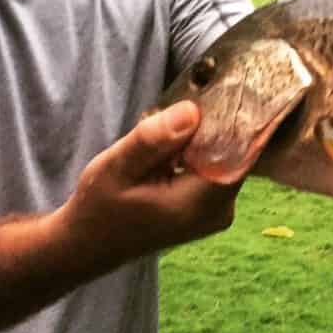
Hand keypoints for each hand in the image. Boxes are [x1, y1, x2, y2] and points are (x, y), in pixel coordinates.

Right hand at [55, 101, 241, 274]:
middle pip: (238, 150)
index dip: (234, 116)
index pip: (242, 149)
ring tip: (175, 120)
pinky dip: (201, 148)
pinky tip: (176, 142)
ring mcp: (220, 209)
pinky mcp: (212, 205)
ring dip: (206, 134)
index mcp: (203, 203)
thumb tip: (192, 112)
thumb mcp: (116, 168)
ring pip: (228, 155)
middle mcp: (222, 209)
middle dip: (216, 122)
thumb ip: (154, 141)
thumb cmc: (99, 207)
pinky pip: (218, 165)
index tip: (217, 87)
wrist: (90, 245)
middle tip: (189, 99)